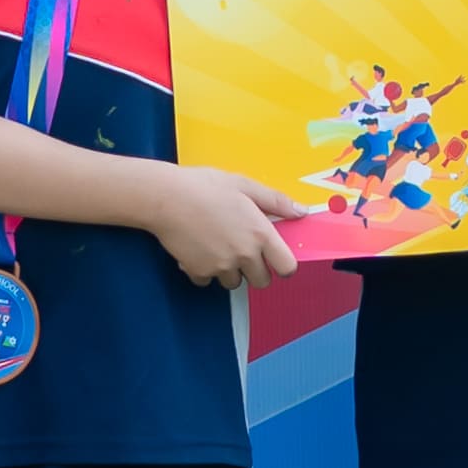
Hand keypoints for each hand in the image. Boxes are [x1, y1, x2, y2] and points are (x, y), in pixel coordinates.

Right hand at [145, 163, 303, 291]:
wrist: (165, 197)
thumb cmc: (205, 186)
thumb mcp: (244, 185)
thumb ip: (276, 201)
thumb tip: (302, 212)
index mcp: (260, 234)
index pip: (287, 268)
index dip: (283, 265)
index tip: (274, 258)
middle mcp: (244, 255)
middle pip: (262, 281)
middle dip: (256, 269)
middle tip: (242, 249)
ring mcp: (221, 266)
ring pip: (234, 282)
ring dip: (230, 270)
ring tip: (217, 245)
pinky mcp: (199, 272)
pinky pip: (208, 280)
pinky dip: (205, 269)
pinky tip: (198, 248)